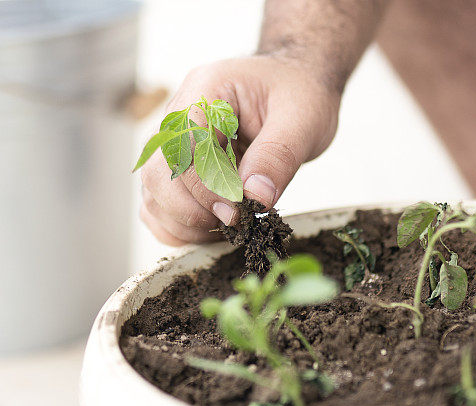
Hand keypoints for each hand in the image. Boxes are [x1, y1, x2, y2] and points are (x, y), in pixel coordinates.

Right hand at [140, 56, 339, 244]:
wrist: (298, 83)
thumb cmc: (299, 95)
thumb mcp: (301, 120)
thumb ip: (278, 157)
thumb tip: (256, 198)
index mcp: (206, 91)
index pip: (184, 146)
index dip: (205, 188)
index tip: (237, 212)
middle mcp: (179, 115)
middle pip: (157, 174)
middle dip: (191, 211)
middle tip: (234, 224)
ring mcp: (174, 142)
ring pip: (152, 193)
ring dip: (183, 223)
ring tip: (228, 228)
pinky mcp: (180, 166)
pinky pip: (160, 203)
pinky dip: (179, 225)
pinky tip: (212, 231)